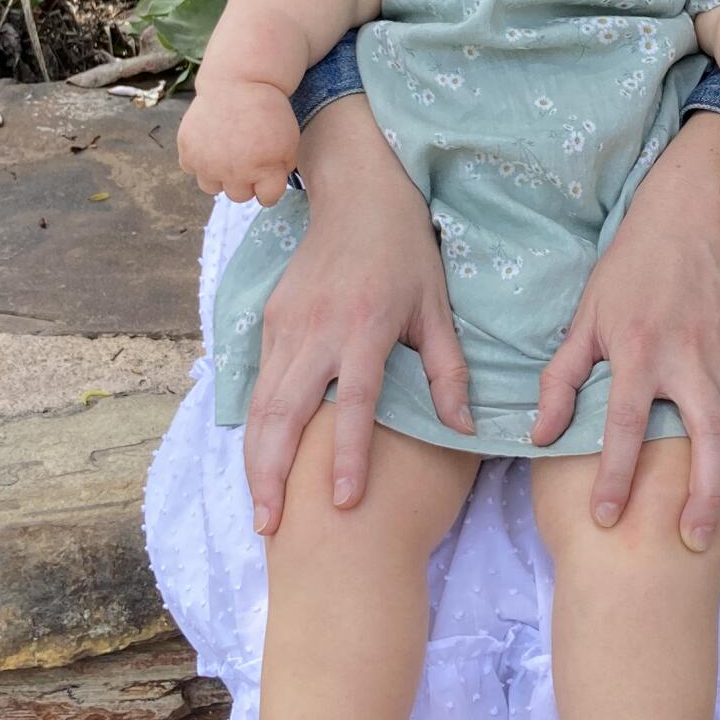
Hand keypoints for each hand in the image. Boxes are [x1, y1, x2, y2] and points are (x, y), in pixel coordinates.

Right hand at [177, 78, 300, 206]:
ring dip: (219, 175)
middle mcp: (235, 172)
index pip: (268, 198)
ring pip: (212, 187)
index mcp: (265, 169)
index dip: (270, 186)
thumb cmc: (268, 111)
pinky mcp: (188, 150)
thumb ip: (281, 169)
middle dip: (245, 181)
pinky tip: (209, 144)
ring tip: (225, 155)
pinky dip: (198, 159)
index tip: (268, 173)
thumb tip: (268, 189)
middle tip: (246, 158)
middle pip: (239, 196)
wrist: (239, 81)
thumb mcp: (289, 141)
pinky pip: (191, 167)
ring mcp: (208, 163)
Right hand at [240, 94, 472, 530]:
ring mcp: (286, 325)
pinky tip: (259, 464)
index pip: (354, 403)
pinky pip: (259, 383)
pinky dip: (256, 428)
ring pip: (262, 404)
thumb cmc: (406, 252)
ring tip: (261, 510)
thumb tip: (462, 429)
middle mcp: (318, 330)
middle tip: (271, 527)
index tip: (341, 503)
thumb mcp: (436, 306)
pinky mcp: (270, 320)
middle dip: (273, 475)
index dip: (347, 454)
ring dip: (257, 460)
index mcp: (365, 327)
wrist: (357, 193)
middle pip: (285, 414)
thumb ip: (447, 370)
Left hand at [530, 111, 719, 555]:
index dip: (614, 474)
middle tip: (689, 544)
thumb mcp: (586, 315)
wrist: (693, 214)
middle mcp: (689, 356)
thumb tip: (536, 436)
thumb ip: (561, 378)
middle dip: (700, 497)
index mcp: (638, 348)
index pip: (625, 424)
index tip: (605, 519)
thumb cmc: (630, 268)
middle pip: (704, 439)